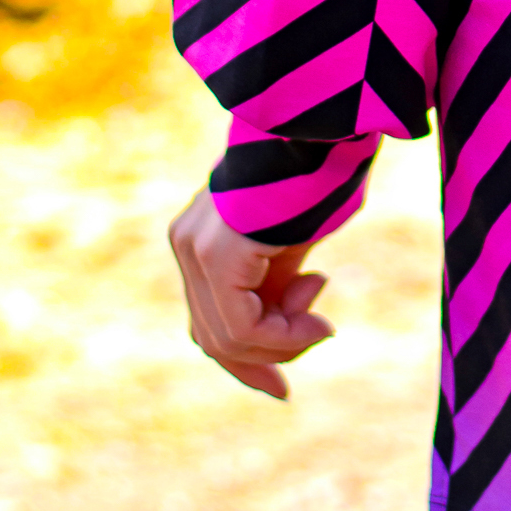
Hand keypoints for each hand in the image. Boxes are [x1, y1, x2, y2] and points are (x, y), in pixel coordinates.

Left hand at [167, 187, 333, 399]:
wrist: (325, 123)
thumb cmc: (320, 172)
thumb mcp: (293, 244)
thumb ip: (277, 286)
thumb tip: (293, 332)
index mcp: (199, 238)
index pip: (208, 321)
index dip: (247, 360)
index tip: (284, 387)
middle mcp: (186, 243)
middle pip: (214, 336)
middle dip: (268, 355)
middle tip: (324, 334)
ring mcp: (195, 249)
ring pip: (229, 338)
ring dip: (287, 340)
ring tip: (325, 313)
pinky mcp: (216, 254)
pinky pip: (244, 326)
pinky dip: (286, 336)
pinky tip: (318, 318)